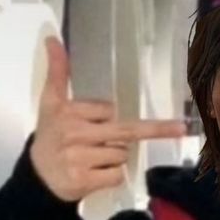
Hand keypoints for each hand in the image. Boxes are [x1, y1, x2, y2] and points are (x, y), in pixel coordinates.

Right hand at [29, 36, 186, 201]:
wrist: (38, 176)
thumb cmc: (50, 136)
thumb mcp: (51, 102)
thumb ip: (57, 72)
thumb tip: (53, 38)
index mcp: (68, 111)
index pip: (108, 110)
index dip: (107, 117)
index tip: (96, 123)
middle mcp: (75, 133)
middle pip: (125, 132)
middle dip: (154, 130)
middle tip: (182, 128)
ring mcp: (80, 158)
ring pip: (122, 155)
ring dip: (115, 158)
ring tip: (93, 159)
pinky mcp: (85, 181)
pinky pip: (117, 175)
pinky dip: (113, 176)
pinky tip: (96, 174)